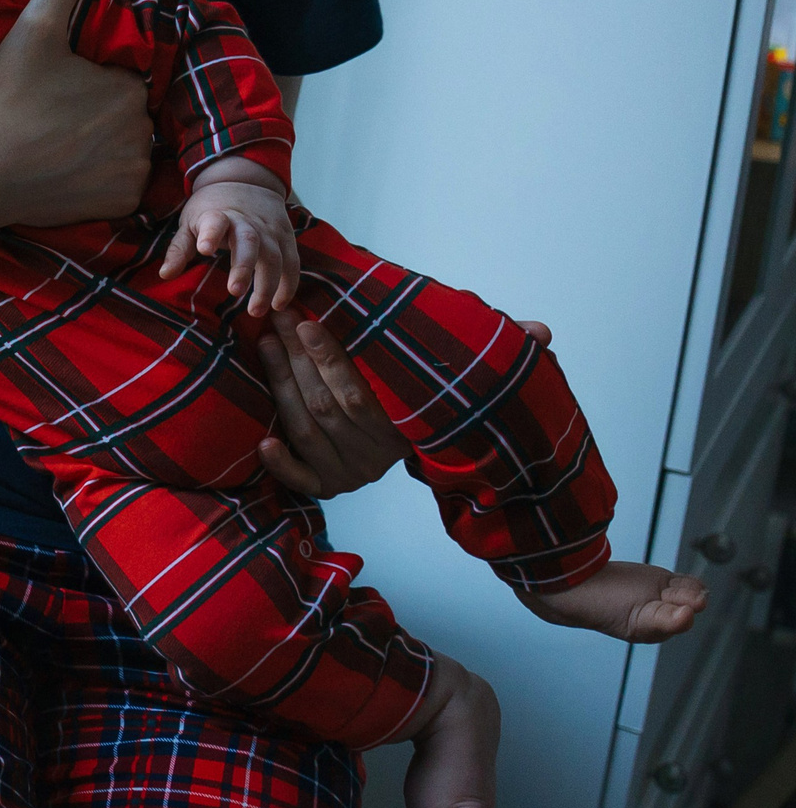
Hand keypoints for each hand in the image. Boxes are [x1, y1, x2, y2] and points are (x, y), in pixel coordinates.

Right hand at [0, 0, 153, 230]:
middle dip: (98, 116)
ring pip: (125, 151)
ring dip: (103, 149)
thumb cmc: (4, 102)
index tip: (55, 92)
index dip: (89, 84)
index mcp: (128, 88)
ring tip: (57, 148)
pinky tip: (67, 175)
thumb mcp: (30, 33)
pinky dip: (101, 183)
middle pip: (126, 117)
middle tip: (51, 120)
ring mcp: (133, 173)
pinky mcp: (121, 205)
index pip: (120, 81)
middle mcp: (142, 131)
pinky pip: (121, 187)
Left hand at [161, 180, 299, 314]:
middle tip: (234, 291)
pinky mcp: (285, 237)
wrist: (244, 180)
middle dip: (243, 266)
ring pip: (274, 256)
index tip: (204, 249)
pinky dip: (288, 284)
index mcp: (218, 215)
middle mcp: (247, 221)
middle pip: (249, 242)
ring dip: (268, 285)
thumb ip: (180, 249)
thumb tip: (165, 275)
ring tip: (255, 311)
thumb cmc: (212, 208)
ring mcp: (269, 229)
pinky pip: (292, 262)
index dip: (210, 234)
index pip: (214, 222)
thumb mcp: (190, 222)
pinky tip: (278, 304)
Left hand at [256, 314, 553, 499]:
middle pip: (326, 407)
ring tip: (266, 342)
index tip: (307, 322)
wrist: (426, 451)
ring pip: (306, 429)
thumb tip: (544, 331)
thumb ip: (496, 352)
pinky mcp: (328, 488)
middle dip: (297, 360)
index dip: (331, 359)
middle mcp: (377, 458)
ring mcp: (351, 475)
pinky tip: (262, 443)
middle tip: (276, 319)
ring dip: (280, 385)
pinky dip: (281, 465)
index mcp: (405, 429)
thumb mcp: (461, 379)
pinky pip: (302, 482)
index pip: (361, 395)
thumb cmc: (430, 397)